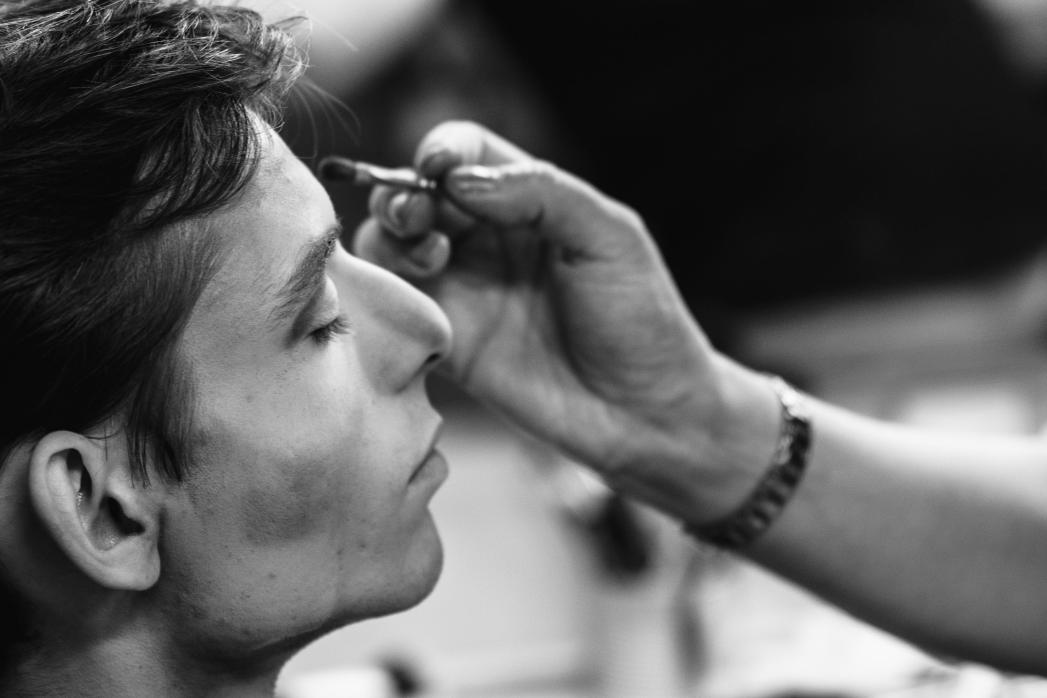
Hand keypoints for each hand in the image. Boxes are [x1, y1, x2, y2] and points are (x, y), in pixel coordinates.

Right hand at [353, 122, 762, 517]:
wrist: (645, 415)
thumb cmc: (642, 319)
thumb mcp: (610, 238)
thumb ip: (541, 193)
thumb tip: (459, 179)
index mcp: (529, 203)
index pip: (467, 154)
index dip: (442, 150)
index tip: (435, 166)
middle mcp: (488, 241)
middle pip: (416, 196)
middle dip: (402, 195)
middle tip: (414, 216)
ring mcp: (464, 291)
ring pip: (393, 248)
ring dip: (390, 241)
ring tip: (429, 258)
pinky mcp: (447, 343)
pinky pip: (395, 308)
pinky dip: (384, 293)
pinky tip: (412, 298)